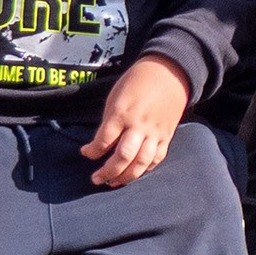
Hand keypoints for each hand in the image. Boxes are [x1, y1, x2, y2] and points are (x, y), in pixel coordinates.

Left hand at [83, 56, 189, 189]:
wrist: (169, 72)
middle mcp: (139, 125)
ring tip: (114, 182)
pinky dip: (146, 169)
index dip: (92, 151)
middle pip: (123, 157)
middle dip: (108, 172)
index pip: (103, 141)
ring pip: (141, 162)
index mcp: (122, 112)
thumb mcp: (116, 96)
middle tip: (97, 179)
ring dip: (126, 177)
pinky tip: (135, 173)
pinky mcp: (167, 135)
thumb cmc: (138, 80)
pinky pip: (157, 157)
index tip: (86, 152)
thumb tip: (102, 143)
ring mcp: (155, 131)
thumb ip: (109, 121)